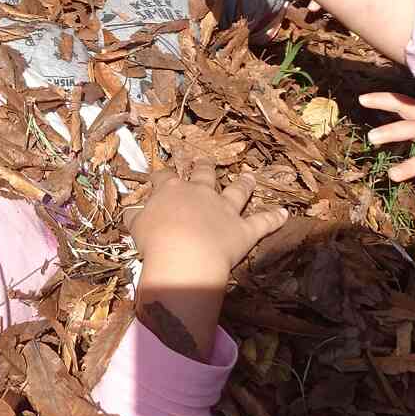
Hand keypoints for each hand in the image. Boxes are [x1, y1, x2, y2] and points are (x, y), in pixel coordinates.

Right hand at [131, 171, 285, 272]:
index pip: (165, 177)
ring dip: (244, 184)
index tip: (159, 176)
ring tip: (249, 177)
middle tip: (204, 161)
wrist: (183, 254)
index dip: (162, 176)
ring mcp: (225, 209)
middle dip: (203, 167)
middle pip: (204, 175)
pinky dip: (274, 218)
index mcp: (171, 191)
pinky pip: (262, 222)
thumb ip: (134, 216)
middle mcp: (200, 193)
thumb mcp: (136, 227)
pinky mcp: (244, 230)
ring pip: (237, 191)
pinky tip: (284, 214)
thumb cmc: (155, 240)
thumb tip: (129, 211)